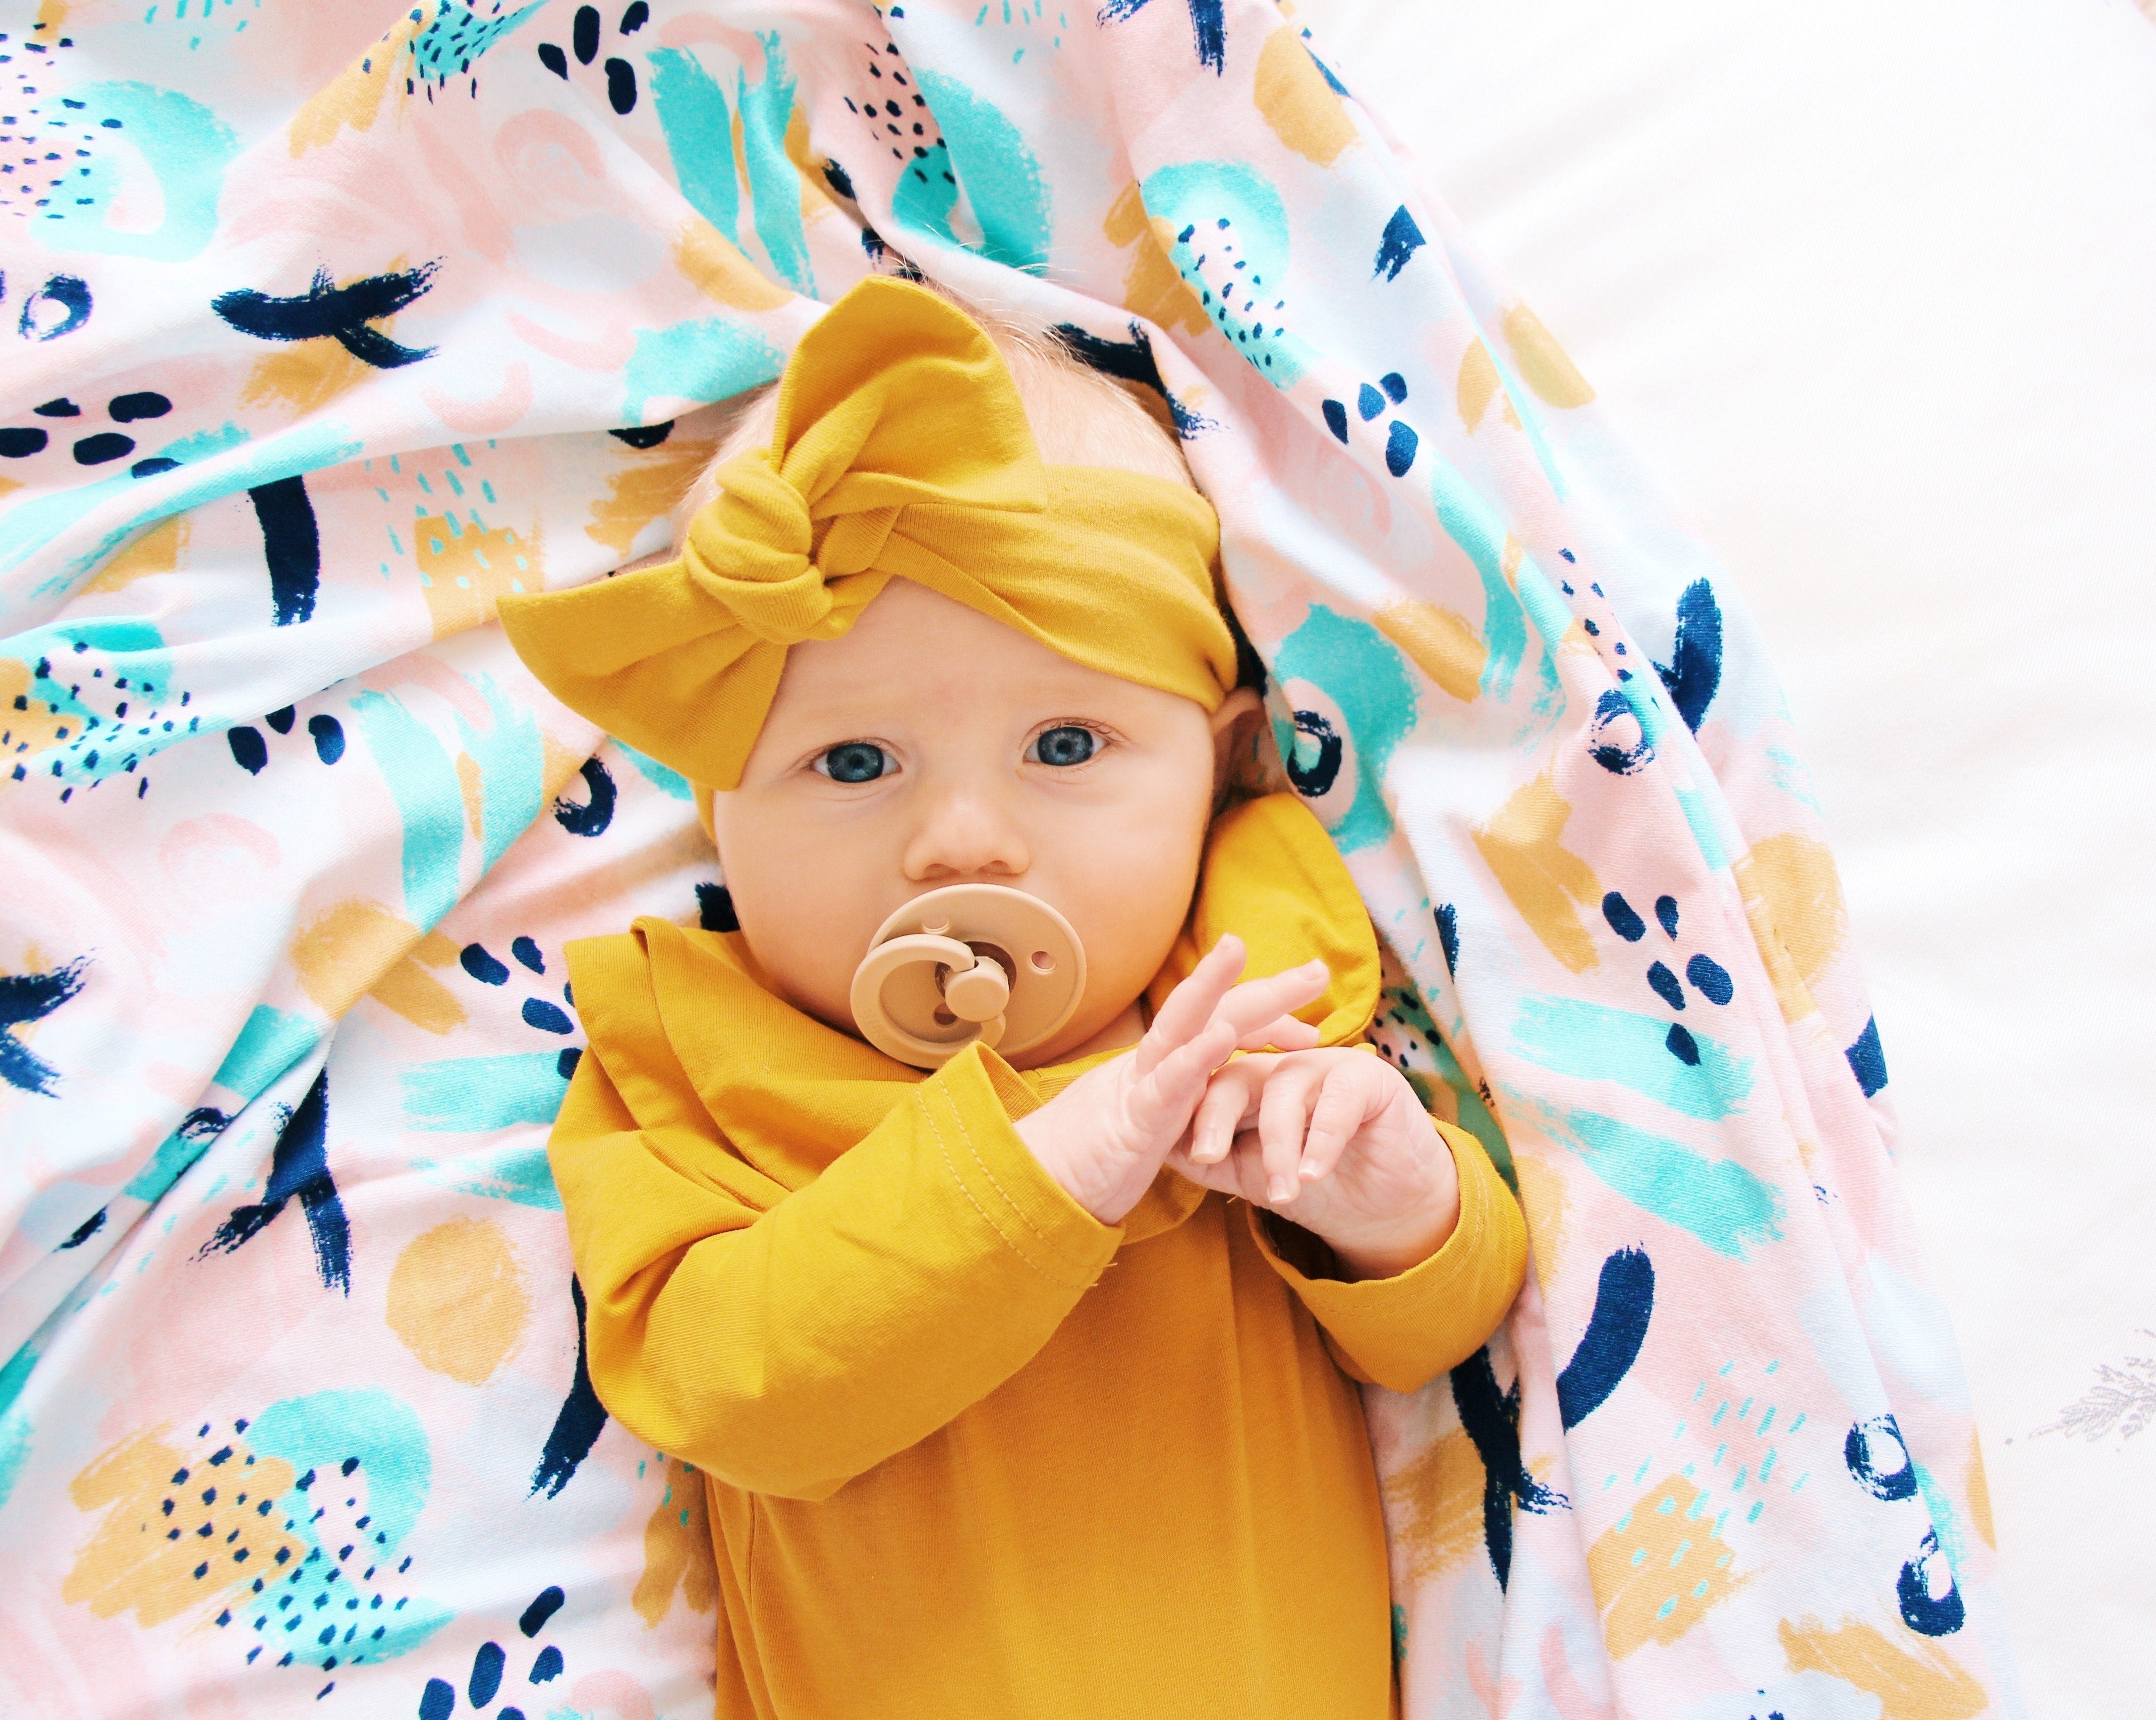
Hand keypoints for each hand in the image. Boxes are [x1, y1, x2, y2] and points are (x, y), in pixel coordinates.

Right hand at [1015, 936, 1325, 1224]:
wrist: (1040, 1191)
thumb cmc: (1097, 1162)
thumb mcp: (1157, 1130)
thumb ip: (1184, 1109)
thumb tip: (1217, 1103)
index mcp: (1168, 1069)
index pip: (1223, 1030)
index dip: (1268, 1022)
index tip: (1311, 1033)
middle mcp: (1155, 1065)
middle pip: (1213, 1013)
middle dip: (1266, 989)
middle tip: (1318, 970)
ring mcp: (1140, 1086)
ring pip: (1178, 1025)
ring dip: (1212, 986)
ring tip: (1238, 949)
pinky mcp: (1132, 1119)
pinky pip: (1165, 1084)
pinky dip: (1194, 1057)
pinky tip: (1222, 1036)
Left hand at [1167, 1048, 1460, 1279]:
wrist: (1386, 1209)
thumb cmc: (1314, 1185)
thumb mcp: (1252, 1176)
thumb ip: (1212, 1160)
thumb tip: (1156, 1148)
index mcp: (1248, 1083)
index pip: (1205, 1085)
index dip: (1189, 1115)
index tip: (1181, 1155)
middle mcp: (1282, 1065)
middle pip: (1236, 1076)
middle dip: (1216, 1115)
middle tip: (1206, 1157)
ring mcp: (1324, 1065)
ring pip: (1284, 1091)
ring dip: (1278, 1147)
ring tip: (1281, 1193)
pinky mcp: (1367, 1076)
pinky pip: (1337, 1098)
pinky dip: (1322, 1138)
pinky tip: (1314, 1174)